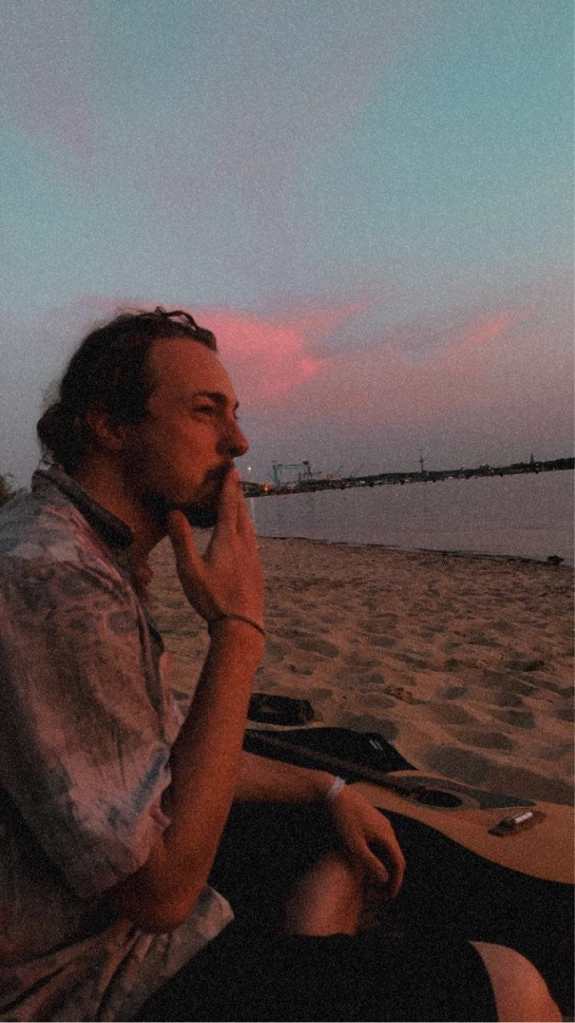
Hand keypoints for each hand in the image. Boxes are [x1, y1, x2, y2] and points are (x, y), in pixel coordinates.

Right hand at [167, 468, 263, 625]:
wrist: (242, 625)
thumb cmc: (212, 598)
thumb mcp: (189, 570)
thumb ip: (181, 540)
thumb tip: (173, 511)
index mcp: (227, 540)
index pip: (228, 505)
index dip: (228, 486)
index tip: (231, 469)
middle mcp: (244, 543)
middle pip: (242, 512)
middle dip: (237, 494)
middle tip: (235, 479)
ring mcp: (253, 556)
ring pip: (249, 526)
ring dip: (244, 510)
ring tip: (240, 502)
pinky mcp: (257, 569)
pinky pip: (253, 539)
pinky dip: (247, 528)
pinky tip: (246, 535)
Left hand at [327, 785, 404, 899]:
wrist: (334, 794)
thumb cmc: (343, 818)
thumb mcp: (354, 844)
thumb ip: (370, 862)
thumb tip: (385, 879)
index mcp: (386, 835)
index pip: (399, 864)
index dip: (396, 882)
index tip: (389, 896)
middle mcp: (388, 829)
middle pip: (395, 858)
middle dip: (390, 877)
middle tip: (381, 893)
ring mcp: (381, 823)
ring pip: (388, 850)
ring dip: (384, 866)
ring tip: (373, 881)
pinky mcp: (373, 821)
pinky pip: (381, 843)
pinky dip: (378, 856)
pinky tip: (366, 863)